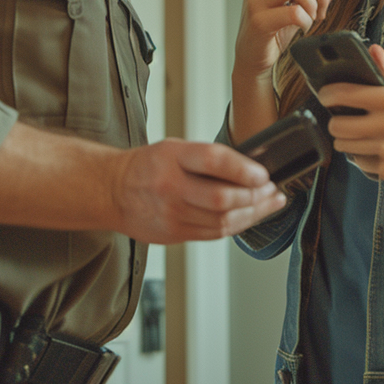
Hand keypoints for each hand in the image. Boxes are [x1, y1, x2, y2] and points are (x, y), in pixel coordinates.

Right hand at [111, 139, 286, 243]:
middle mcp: (171, 186)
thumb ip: (207, 158)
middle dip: (254, 197)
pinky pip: (214, 233)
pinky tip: (250, 216)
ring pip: (223, 221)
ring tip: (270, 203)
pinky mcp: (175, 234)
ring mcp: (172, 214)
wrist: (113, 191)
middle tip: (271, 190)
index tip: (263, 174)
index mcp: (172, 158)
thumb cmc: (147, 167)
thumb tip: (249, 168)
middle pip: (222, 199)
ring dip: (253, 213)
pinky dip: (237, 225)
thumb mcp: (174, 149)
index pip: (214, 161)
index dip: (243, 169)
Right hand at [233, 0, 334, 79]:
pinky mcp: (258, 20)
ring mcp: (254, 2)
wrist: (253, 62)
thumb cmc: (272, 37)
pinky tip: (302, 29)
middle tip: (321, 11)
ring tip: (311, 20)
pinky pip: (293, 12)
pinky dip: (305, 21)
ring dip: (313, 5)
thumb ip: (308, 0)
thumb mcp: (291, 15)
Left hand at [320, 45, 383, 180]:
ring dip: (347, 138)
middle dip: (336, 120)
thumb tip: (373, 50)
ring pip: (343, 145)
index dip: (328, 94)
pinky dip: (361, 155)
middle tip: (343, 118)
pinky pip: (357, 162)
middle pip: (336, 125)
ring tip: (359, 133)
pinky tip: (373, 148)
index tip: (325, 95)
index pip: (345, 94)